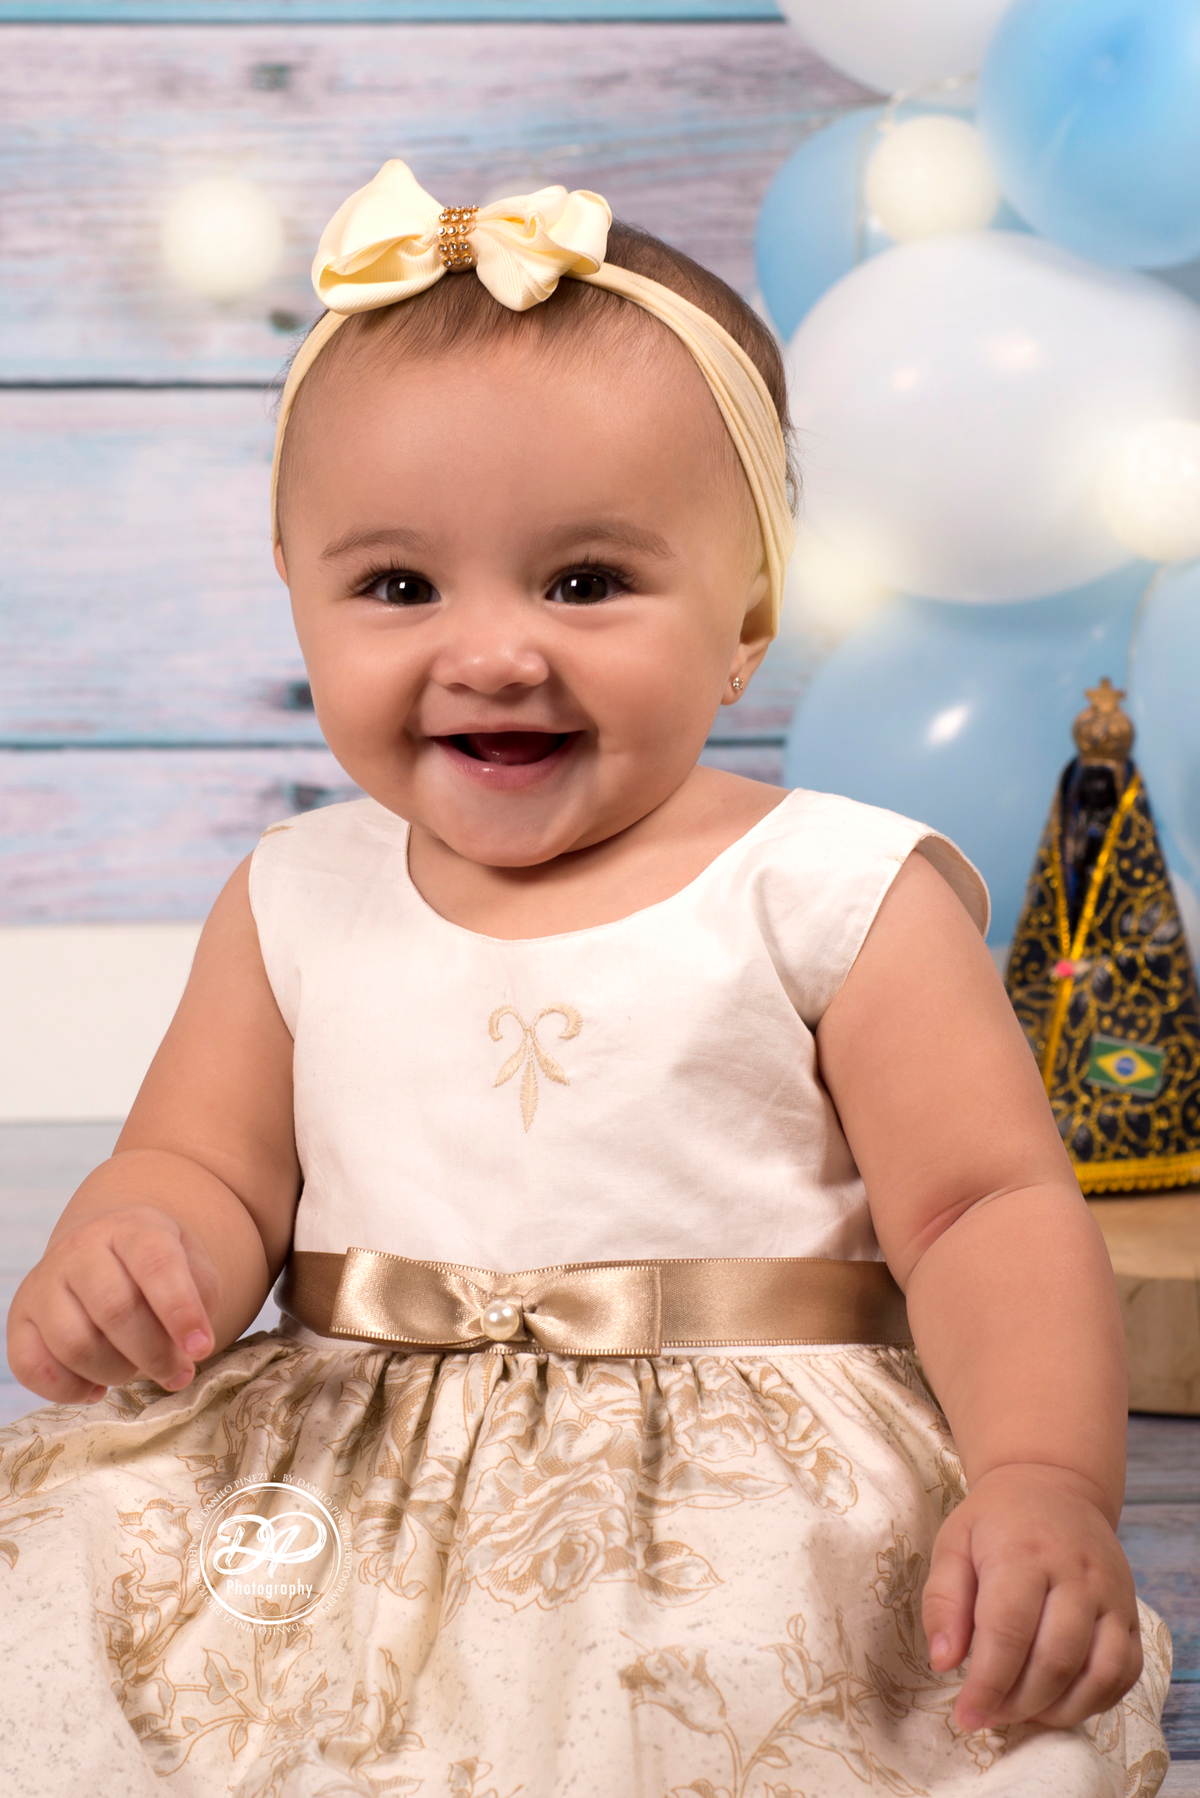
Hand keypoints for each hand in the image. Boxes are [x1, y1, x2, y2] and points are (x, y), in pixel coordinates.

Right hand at [6, 1204, 220, 1403]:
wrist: (101, 1249)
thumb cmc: (153, 1264)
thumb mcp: (191, 1261)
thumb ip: (202, 1293)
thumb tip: (192, 1342)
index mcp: (131, 1228)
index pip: (155, 1263)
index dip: (180, 1310)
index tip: (200, 1348)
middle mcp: (80, 1250)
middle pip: (114, 1309)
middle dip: (154, 1353)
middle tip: (177, 1372)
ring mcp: (44, 1283)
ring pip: (74, 1343)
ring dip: (115, 1372)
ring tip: (136, 1369)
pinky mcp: (19, 1318)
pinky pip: (31, 1366)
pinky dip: (68, 1390)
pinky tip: (97, 1386)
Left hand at [923, 1462, 1142, 1730]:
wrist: (1053, 1486)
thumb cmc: (995, 1522)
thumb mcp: (953, 1544)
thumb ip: (943, 1602)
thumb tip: (943, 1663)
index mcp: (1023, 1552)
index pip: (1008, 1632)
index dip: (987, 1684)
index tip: (966, 1716)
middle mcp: (1075, 1574)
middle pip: (1054, 1660)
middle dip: (1018, 1703)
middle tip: (989, 1717)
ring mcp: (1111, 1594)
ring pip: (1098, 1673)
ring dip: (1059, 1710)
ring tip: (1022, 1714)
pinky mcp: (1131, 1612)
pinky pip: (1124, 1672)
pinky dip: (1095, 1701)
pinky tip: (1059, 1703)